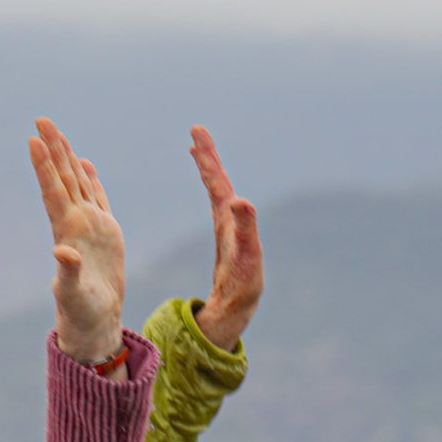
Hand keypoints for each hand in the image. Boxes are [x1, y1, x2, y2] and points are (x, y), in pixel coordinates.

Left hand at [29, 120, 127, 367]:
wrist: (95, 322)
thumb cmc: (81, 312)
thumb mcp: (73, 293)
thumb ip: (68, 272)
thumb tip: (61, 252)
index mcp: (67, 232)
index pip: (53, 191)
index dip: (44, 166)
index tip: (34, 139)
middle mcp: (75, 224)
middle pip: (62, 178)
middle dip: (53, 149)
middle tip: (41, 119)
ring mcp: (90, 225)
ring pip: (78, 183)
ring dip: (67, 158)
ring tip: (58, 133)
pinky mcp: (105, 232)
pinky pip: (97, 197)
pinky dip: (90, 178)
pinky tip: (85, 163)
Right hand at [188, 126, 262, 350]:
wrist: (237, 310)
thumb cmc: (242, 289)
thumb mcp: (245, 258)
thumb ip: (245, 228)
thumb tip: (240, 200)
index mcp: (235, 221)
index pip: (220, 184)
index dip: (210, 161)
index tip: (198, 136)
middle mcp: (234, 220)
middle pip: (219, 181)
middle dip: (209, 157)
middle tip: (197, 130)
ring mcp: (229, 226)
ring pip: (218, 189)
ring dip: (208, 167)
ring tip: (196, 147)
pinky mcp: (225, 235)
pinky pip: (215, 202)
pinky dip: (209, 185)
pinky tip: (205, 181)